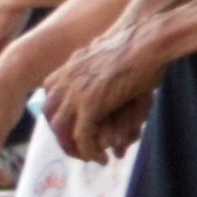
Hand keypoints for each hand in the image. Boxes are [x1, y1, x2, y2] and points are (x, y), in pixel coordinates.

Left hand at [42, 21, 165, 161]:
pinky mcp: (91, 105)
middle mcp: (65, 81)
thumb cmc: (138, 43)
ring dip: (75, 148)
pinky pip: (82, 136)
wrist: (146, 39)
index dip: (61, 117)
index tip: (75, 128)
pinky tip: (101, 158)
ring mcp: (75, 93)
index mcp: (67, 68)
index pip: (51, 100)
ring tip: (91, 157)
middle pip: (52, 117)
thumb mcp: (109, 53)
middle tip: (81, 148)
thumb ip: (101, 64)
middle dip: (64, 136)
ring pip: (62, 130)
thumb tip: (105, 66)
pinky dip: (89, 151)